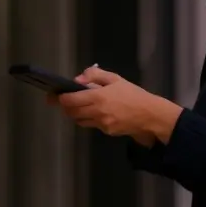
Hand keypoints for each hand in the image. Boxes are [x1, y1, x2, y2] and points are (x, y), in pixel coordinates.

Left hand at [53, 66, 181, 142]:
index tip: (56, 95)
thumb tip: (78, 79)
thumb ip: (95, 75)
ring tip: (77, 106)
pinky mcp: (106, 131)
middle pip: (71, 112)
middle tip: (61, 101)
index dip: (60, 98)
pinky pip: (91, 125)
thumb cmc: (133, 94)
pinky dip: (89, 118)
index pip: (70, 100)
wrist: (149, 114)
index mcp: (98, 97)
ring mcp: (101, 123)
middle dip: (64, 106)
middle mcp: (96, 112)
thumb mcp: (115, 79)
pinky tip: (94, 112)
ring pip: (79, 120)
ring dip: (75, 114)